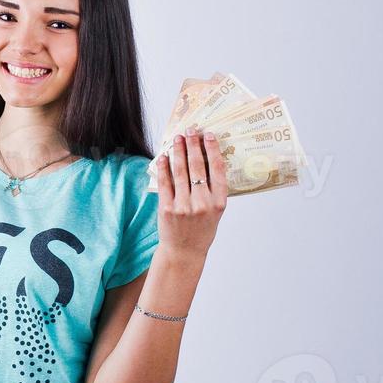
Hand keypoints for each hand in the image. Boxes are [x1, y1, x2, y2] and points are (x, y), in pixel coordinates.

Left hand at [154, 128, 226, 260]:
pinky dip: (164, 168)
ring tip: (177, 138)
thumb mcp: (215, 211)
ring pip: (180, 172)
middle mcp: (203, 203)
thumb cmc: (202, 230)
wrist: (184, 252)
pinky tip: (164, 156)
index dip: (213, 150)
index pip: (217, 170)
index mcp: (219, 203)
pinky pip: (165, 183)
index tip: (209, 136)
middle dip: (193, 145)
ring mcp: (184, 206)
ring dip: (178, 152)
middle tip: (191, 131)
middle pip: (198, 167)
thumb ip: (212, 189)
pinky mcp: (167, 208)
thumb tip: (206, 160)